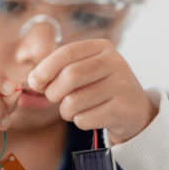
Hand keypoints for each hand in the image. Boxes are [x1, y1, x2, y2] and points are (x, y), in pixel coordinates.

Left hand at [27, 39, 157, 144]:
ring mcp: (121, 86)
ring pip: (74, 101)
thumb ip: (59, 71)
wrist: (135, 111)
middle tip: (54, 99)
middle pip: (70, 75)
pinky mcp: (122, 109)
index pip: (67, 52)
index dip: (45, 68)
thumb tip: (33, 80)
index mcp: (102, 47)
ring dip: (66, 110)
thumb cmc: (102, 88)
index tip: (34, 82)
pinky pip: (84, 119)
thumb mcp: (85, 71)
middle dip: (53, 91)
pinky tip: (91, 117)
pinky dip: (80, 121)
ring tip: (74, 109)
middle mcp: (115, 62)